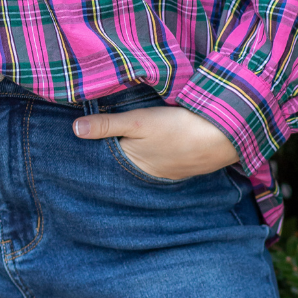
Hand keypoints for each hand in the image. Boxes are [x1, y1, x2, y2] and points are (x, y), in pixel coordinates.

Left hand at [73, 104, 239, 179]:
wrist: (222, 137)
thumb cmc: (177, 129)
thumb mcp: (138, 122)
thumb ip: (107, 125)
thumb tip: (74, 129)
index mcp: (132, 165)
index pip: (105, 160)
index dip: (95, 150)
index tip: (79, 143)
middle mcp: (147, 176)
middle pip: (123, 162)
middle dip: (113, 153)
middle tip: (97, 141)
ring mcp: (166, 173)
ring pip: (142, 162)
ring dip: (135, 154)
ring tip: (123, 141)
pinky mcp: (181, 165)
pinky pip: (160, 161)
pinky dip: (153, 153)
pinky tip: (153, 144)